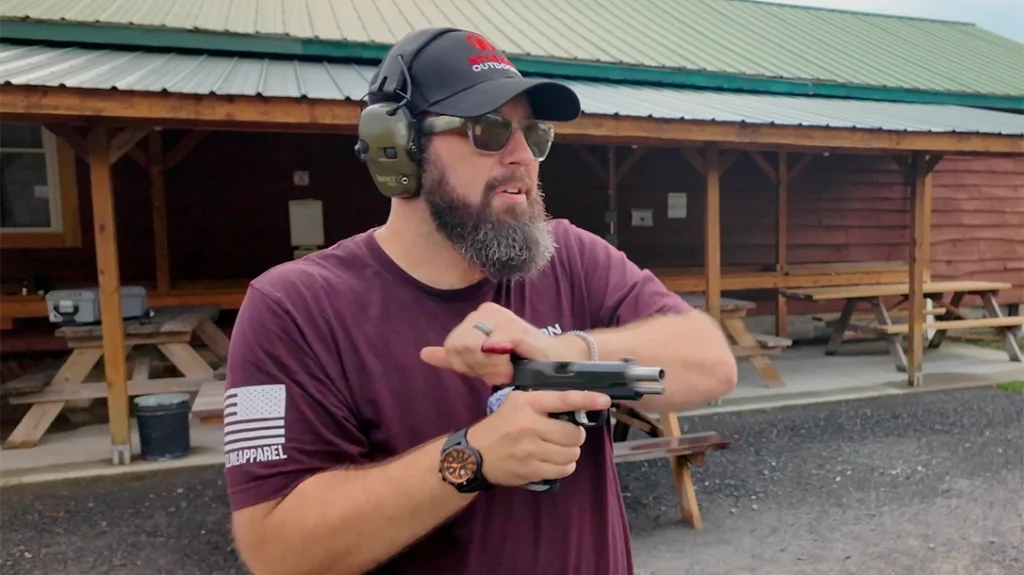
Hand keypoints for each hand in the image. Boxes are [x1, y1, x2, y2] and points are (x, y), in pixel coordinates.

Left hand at [419, 302, 586, 385]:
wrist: (555, 365)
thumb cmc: (520, 364)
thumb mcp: (481, 364)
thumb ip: (454, 358)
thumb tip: (423, 354)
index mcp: (474, 318)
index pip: (450, 346)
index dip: (466, 366)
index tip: (487, 371)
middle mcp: (484, 311)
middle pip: (456, 346)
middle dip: (477, 367)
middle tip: (498, 372)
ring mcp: (499, 316)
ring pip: (470, 347)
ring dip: (489, 368)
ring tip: (506, 369)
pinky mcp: (513, 326)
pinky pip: (490, 349)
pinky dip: (501, 366)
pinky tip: (514, 367)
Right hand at [467, 388, 611, 486]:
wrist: (473, 455)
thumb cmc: (499, 426)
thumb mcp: (516, 404)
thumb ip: (542, 403)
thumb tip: (576, 406)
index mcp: (527, 404)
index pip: (563, 399)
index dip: (587, 400)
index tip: (604, 401)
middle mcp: (530, 425)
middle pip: (574, 434)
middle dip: (576, 436)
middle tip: (566, 436)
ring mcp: (531, 450)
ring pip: (572, 453)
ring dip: (571, 452)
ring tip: (559, 449)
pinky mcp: (531, 470)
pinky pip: (563, 469)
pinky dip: (564, 466)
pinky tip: (555, 461)